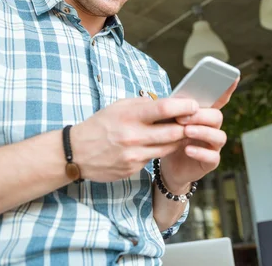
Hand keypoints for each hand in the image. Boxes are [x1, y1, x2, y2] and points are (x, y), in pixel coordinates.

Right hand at [70, 97, 198, 181]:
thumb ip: (144, 105)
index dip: (184, 106)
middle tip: (195, 121)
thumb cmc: (100, 125)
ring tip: (183, 131)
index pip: (164, 109)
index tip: (194, 105)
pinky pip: (155, 158)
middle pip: (173, 132)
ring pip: (169, 148)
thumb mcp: (119, 107)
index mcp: (129, 116)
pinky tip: (161, 144)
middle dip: (187, 126)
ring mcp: (133, 155)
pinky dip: (161, 150)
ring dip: (179, 140)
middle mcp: (132, 136)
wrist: (76, 153)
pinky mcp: (133, 169)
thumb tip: (170, 103)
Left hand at [159, 78, 239, 191]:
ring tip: (186, 131)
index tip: (233, 77)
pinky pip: (212, 157)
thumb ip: (177, 110)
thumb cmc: (170, 138)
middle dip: (201, 115)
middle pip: (217, 117)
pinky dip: (201, 152)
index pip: (219, 100)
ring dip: (203, 131)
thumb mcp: (171, 121)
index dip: (227, 89)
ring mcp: (213, 145)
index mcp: (204, 114)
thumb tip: (175, 99)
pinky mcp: (210, 161)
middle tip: (182, 117)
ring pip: (219, 136)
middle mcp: (213, 128)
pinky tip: (188, 150)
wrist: (168, 165)